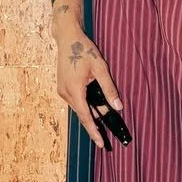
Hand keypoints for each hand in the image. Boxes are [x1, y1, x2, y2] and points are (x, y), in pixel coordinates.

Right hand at [49, 0, 122, 150]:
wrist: (67, 38)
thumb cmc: (84, 50)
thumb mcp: (100, 68)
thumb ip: (110, 89)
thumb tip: (119, 107)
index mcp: (74, 91)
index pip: (86, 117)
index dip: (94, 132)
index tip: (101, 144)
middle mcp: (65, 93)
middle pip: (82, 115)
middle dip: (93, 128)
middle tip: (104, 141)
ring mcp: (62, 90)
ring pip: (79, 108)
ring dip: (90, 116)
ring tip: (102, 128)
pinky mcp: (63, 87)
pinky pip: (76, 101)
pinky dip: (85, 107)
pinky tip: (94, 110)